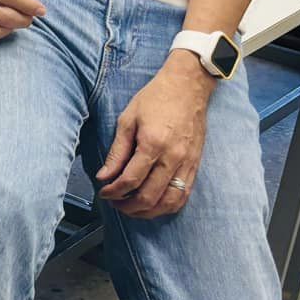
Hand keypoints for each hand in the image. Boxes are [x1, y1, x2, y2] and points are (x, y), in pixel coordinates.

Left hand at [96, 56, 214, 218]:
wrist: (188, 87)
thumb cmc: (156, 99)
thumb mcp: (127, 120)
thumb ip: (117, 152)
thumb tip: (104, 176)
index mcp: (153, 144)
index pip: (130, 180)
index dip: (113, 191)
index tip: (103, 192)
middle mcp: (173, 157)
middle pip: (149, 197)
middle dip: (128, 206)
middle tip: (115, 203)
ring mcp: (187, 163)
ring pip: (169, 202)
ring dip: (148, 211)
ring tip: (132, 208)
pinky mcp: (195, 165)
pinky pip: (184, 195)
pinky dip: (167, 205)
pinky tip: (154, 204)